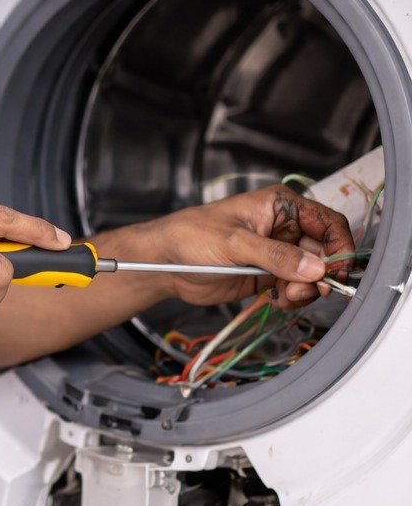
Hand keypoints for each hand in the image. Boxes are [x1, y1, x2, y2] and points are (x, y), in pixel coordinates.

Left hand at [157, 184, 355, 310]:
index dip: (340, 247)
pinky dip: (293, 297)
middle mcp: (283, 228)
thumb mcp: (236, 244)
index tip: (337, 272)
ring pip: (312, 274)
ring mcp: (277, 253)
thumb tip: (316, 267)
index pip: (328, 223)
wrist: (164, 261)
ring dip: (306, 289)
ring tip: (285, 295)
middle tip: (306, 290)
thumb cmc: (192, 237)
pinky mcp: (268, 275)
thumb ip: (277, 256)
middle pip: (324, 252)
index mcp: (281, 206)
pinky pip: (295, 288)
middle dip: (320, 275)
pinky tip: (277, 299)